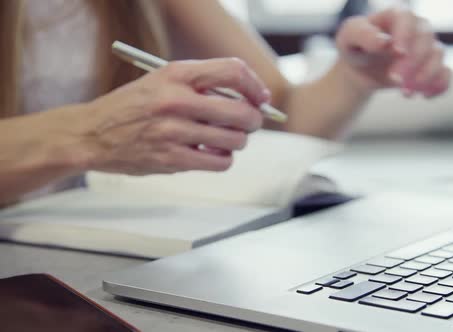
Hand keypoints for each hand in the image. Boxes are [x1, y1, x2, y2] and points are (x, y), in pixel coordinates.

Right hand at [77, 58, 267, 174]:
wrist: (93, 134)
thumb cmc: (134, 106)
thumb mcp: (163, 80)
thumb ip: (203, 85)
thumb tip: (251, 99)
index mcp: (175, 74)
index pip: (232, 72)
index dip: (255, 86)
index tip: (261, 98)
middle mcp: (175, 100)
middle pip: (241, 111)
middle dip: (253, 120)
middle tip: (248, 123)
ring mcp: (173, 131)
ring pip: (234, 140)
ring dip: (237, 141)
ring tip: (225, 139)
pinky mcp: (171, 159)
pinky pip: (219, 162)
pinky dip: (223, 159)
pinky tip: (211, 153)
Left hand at [335, 6, 451, 97]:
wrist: (361, 69)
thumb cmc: (356, 48)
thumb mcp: (349, 38)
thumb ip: (362, 34)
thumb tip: (382, 41)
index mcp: (396, 16)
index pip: (407, 18)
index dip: (405, 34)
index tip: (397, 52)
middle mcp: (417, 28)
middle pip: (425, 40)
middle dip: (412, 62)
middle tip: (394, 80)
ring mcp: (428, 47)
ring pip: (438, 57)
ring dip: (424, 76)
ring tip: (405, 93)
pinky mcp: (433, 67)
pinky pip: (446, 74)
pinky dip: (439, 86)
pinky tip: (424, 96)